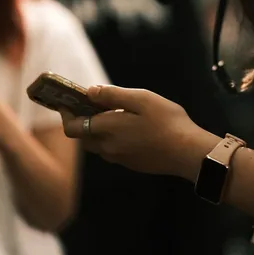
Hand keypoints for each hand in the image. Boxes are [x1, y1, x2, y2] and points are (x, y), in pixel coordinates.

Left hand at [61, 86, 217, 178]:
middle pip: (82, 136)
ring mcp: (119, 158)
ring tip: (111, 110)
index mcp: (108, 129)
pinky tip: (127, 125)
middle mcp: (108, 147)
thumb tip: (90, 91)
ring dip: (96, 128)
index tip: (66, 100)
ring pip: (97, 143)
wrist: (188, 153)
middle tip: (90, 101)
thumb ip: (113, 95)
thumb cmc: (168, 122)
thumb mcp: (142, 99)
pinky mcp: (131, 163)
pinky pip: (111, 149)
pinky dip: (110, 136)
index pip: (72, 127)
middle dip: (80, 119)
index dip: (65, 114)